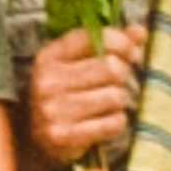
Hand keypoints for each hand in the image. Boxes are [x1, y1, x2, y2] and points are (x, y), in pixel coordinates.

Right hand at [20, 27, 141, 170]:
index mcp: (49, 56)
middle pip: (111, 68)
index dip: (122, 43)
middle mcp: (48, 81)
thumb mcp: (73, 64)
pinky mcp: (64, 135)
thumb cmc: (59, 95)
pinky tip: (105, 122)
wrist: (30, 139)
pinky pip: (112, 123)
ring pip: (115, 96)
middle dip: (122, 76)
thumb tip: (140, 31)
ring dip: (118, 102)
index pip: (95, 38)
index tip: (132, 53)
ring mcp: (54, 110)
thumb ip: (106, 44)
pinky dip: (116, 122)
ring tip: (107, 105)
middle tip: (116, 84)